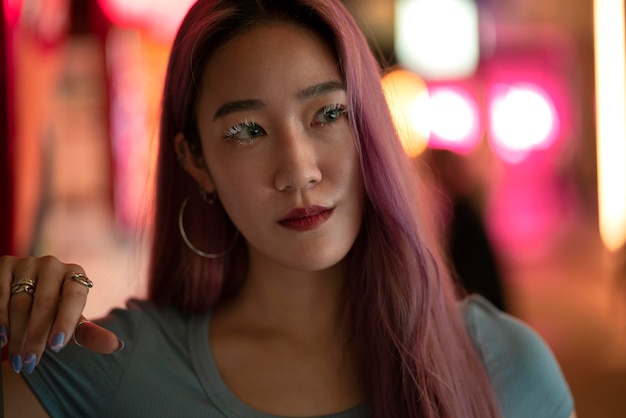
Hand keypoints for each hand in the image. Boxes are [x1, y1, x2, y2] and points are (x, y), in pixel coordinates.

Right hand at [0, 255, 122, 373]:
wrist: (21, 295)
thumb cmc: (54, 314)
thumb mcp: (72, 324)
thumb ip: (91, 334)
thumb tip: (117, 346)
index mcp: (76, 275)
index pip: (74, 297)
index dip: (66, 321)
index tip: (57, 347)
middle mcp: (53, 264)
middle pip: (45, 303)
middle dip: (37, 337)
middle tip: (32, 363)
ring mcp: (27, 262)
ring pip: (21, 303)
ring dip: (18, 335)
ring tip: (18, 360)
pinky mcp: (5, 264)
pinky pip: (1, 294)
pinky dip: (1, 319)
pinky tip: (2, 339)